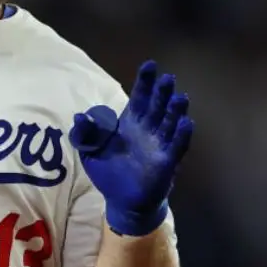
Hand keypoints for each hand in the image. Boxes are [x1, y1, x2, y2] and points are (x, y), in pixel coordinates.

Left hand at [68, 60, 193, 236]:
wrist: (122, 202)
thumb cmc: (108, 174)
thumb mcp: (90, 153)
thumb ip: (85, 135)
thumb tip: (79, 116)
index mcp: (130, 123)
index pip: (139, 97)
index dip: (144, 82)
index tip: (150, 64)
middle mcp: (147, 130)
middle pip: (157, 106)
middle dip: (162, 92)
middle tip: (168, 78)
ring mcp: (159, 145)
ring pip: (170, 123)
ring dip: (176, 111)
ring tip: (180, 98)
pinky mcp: (167, 162)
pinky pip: (176, 147)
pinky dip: (181, 136)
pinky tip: (186, 124)